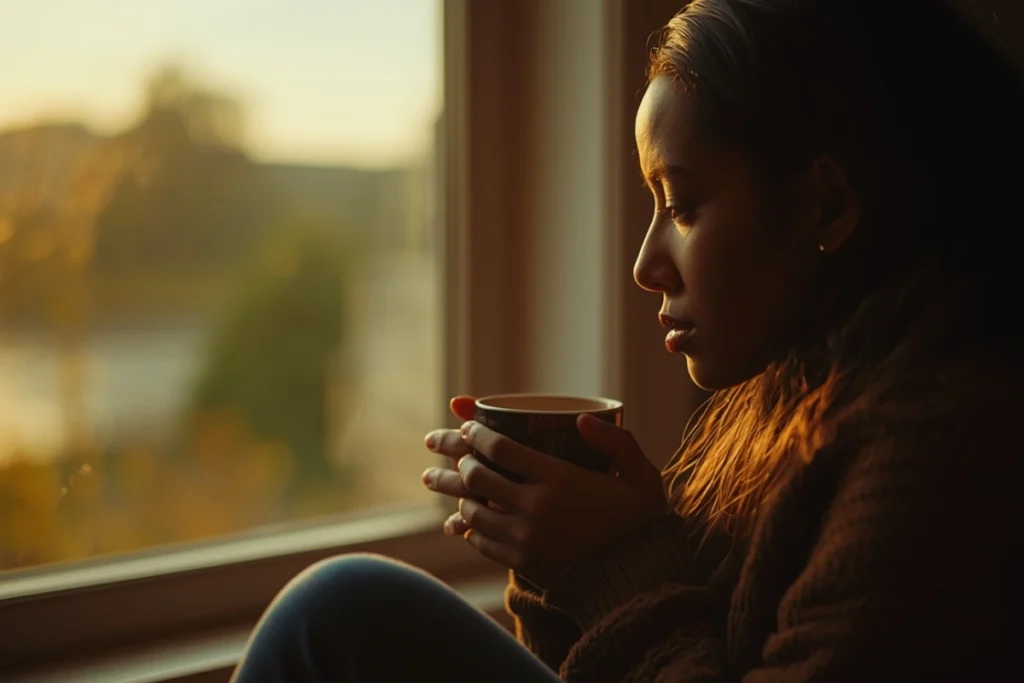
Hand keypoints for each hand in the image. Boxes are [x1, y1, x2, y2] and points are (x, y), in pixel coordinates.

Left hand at [422, 395, 667, 587]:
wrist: (638, 582)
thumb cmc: (642, 524)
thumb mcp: (642, 477)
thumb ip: (616, 442)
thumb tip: (581, 418)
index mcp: (561, 479)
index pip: (502, 449)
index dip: (477, 434)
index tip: (468, 426)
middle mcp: (536, 507)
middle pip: (478, 477)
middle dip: (457, 461)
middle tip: (446, 452)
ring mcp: (526, 538)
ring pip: (473, 511)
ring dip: (456, 495)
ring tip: (443, 484)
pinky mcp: (523, 563)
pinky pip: (483, 542)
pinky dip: (470, 528)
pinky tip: (465, 521)